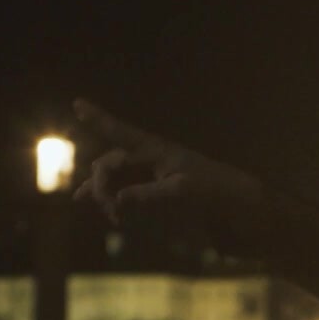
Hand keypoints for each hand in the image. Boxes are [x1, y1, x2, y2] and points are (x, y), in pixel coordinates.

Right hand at [71, 99, 263, 225]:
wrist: (241, 208)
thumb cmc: (215, 190)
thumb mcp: (182, 191)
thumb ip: (147, 194)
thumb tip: (116, 199)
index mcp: (158, 150)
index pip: (121, 133)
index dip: (99, 119)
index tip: (77, 104)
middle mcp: (151, 160)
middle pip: (111, 163)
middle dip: (100, 181)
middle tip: (103, 205)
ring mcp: (153, 177)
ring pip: (116, 181)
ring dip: (104, 194)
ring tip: (105, 212)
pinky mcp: (159, 196)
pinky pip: (128, 195)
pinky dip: (116, 203)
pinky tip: (113, 215)